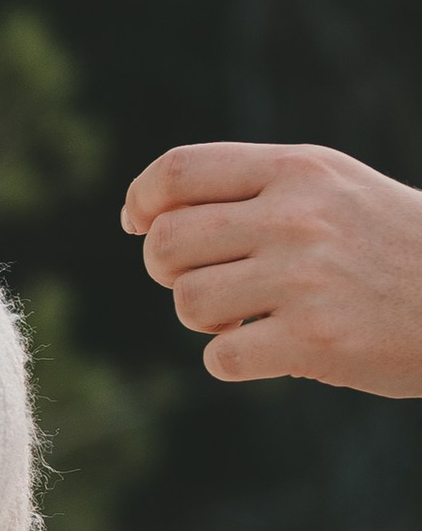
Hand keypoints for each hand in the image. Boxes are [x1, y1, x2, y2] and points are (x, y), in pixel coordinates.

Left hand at [122, 139, 421, 394]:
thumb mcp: (333, 187)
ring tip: (251, 314)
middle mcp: (297, 216)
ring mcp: (305, 279)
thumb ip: (253, 189)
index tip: (139, 222)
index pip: (179, 172)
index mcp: (298, 170)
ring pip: (187, 303)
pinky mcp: (315, 341)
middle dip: (170, 271)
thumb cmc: (391, 243)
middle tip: (209, 280)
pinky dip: (235, 360)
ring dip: (207, 318)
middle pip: (167, 244)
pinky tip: (274, 348)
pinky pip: (220, 357)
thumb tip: (150, 214)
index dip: (143, 200)